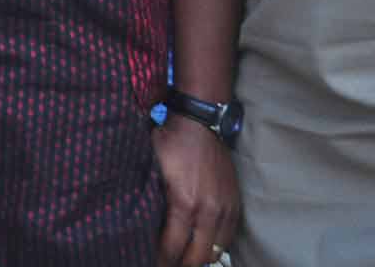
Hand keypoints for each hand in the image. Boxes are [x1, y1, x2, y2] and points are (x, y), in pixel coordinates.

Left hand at [154, 116, 239, 266]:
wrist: (201, 122)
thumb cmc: (171, 142)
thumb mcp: (153, 168)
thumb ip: (151, 197)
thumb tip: (139, 219)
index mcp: (185, 203)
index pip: (173, 247)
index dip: (162, 261)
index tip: (154, 263)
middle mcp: (208, 210)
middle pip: (197, 256)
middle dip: (181, 265)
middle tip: (169, 265)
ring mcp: (225, 208)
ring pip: (216, 249)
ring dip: (200, 258)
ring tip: (186, 260)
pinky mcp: (235, 203)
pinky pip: (229, 236)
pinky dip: (217, 245)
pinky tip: (204, 246)